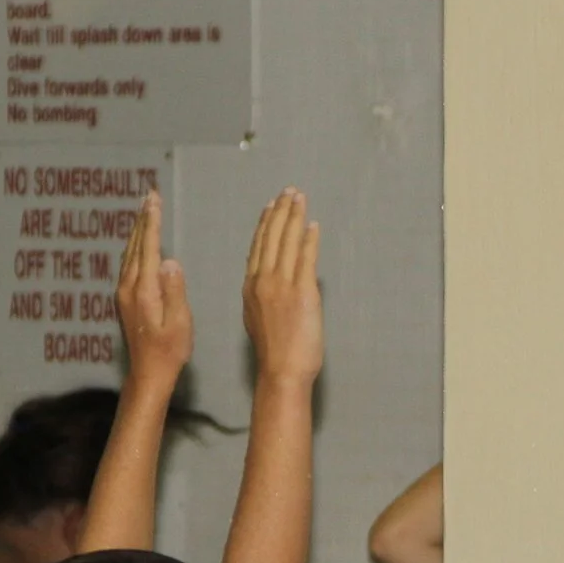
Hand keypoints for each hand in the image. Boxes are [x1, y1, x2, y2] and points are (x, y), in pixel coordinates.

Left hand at [116, 190, 192, 381]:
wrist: (147, 374)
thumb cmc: (169, 351)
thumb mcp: (179, 322)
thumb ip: (174, 290)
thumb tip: (170, 261)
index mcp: (144, 290)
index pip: (149, 247)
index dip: (152, 222)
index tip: (154, 200)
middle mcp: (129, 288)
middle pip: (135, 245)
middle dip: (143, 219)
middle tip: (149, 196)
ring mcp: (123, 294)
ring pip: (129, 253)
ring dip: (137, 231)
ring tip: (144, 212)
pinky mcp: (124, 300)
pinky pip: (128, 264)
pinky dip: (134, 247)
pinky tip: (139, 244)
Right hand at [242, 188, 322, 383]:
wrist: (281, 371)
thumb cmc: (274, 354)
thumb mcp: (259, 320)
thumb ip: (264, 299)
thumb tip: (273, 288)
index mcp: (251, 288)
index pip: (257, 248)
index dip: (264, 224)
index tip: (270, 207)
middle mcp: (262, 281)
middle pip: (271, 237)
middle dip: (280, 212)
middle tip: (288, 192)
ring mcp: (281, 285)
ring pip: (287, 242)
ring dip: (294, 217)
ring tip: (299, 199)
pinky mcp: (302, 292)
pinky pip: (305, 258)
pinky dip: (309, 240)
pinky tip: (313, 226)